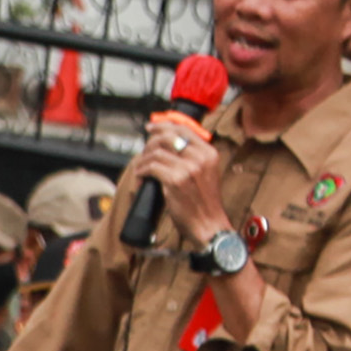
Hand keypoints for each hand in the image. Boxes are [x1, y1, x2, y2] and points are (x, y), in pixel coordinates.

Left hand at [134, 113, 231, 244]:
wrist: (209, 224)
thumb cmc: (204, 203)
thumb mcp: (206, 173)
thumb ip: (192, 158)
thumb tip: (168, 146)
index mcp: (209, 153)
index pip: (184, 130)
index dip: (164, 126)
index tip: (152, 128)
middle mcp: (200, 157)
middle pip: (168, 137)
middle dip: (151, 142)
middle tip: (144, 151)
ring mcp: (188, 168)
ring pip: (156, 152)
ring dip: (143, 160)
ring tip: (141, 169)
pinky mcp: (175, 181)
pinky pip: (152, 167)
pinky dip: (142, 171)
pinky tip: (141, 177)